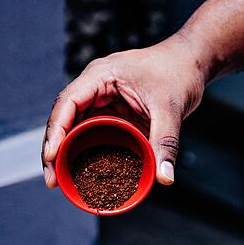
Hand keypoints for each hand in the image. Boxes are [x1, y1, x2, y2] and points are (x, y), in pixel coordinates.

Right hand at [41, 34, 205, 187]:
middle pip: (63, 118)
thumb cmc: (179, 72)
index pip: (67, 102)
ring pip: (73, 127)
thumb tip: (165, 177)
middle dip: (53, 149)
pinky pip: (90, 132)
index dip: (55, 130)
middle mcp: (94, 87)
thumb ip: (166, 142)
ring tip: (59, 182)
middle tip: (51, 180)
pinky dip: (82, 150)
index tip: (52, 157)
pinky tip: (79, 172)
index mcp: (101, 76)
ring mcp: (101, 100)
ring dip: (64, 153)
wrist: (191, 62)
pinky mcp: (111, 112)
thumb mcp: (171, 108)